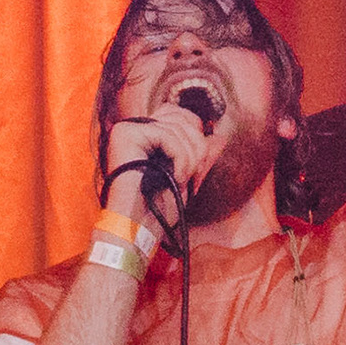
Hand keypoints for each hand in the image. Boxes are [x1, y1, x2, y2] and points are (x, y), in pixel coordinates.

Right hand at [101, 94, 216, 223]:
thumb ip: (200, 155)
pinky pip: (167, 135)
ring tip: (180, 182)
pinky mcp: (125, 134)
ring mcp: (127, 129)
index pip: (180, 115)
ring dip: (189, 159)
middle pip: (182, 117)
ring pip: (178, 127)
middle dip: (197, 148)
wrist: (138, 229)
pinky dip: (180, 159)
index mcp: (145, 136)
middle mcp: (134, 128)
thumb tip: (220, 136)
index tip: (196, 169)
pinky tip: (174, 179)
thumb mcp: (186, 178)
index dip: (197, 137)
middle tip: (192, 176)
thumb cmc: (156, 211)